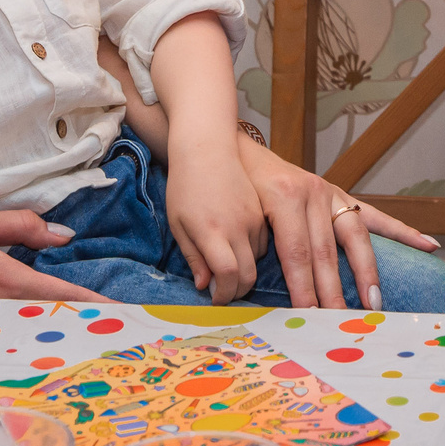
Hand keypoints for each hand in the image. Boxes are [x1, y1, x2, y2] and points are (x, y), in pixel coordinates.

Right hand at [0, 210, 104, 302]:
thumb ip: (20, 225)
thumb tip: (61, 233)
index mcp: (3, 277)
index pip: (56, 292)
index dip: (89, 300)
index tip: (116, 309)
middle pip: (50, 308)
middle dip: (81, 308)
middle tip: (111, 307)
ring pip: (35, 310)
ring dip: (60, 307)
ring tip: (87, 303)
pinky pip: (17, 308)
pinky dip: (38, 304)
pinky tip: (47, 297)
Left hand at [165, 126, 264, 304]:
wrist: (206, 146)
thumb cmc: (184, 185)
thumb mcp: (179, 224)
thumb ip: (194, 257)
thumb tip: (205, 286)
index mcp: (212, 231)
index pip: (228, 276)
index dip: (224, 294)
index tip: (216, 299)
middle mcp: (237, 227)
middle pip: (248, 275)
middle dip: (237, 291)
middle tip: (225, 291)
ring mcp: (253, 218)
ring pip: (258, 260)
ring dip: (246, 270)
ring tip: (229, 265)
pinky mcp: (262, 211)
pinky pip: (266, 242)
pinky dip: (254, 252)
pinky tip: (239, 244)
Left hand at [234, 136, 438, 310]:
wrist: (227, 144)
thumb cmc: (222, 185)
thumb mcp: (219, 212)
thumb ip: (225, 249)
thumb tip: (220, 290)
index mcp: (282, 196)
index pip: (297, 253)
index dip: (304, 288)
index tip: (309, 318)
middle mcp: (311, 191)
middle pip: (326, 251)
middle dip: (335, 291)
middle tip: (341, 323)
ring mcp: (329, 192)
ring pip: (353, 236)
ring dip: (366, 271)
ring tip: (374, 302)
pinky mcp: (338, 194)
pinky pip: (373, 216)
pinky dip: (401, 231)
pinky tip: (429, 245)